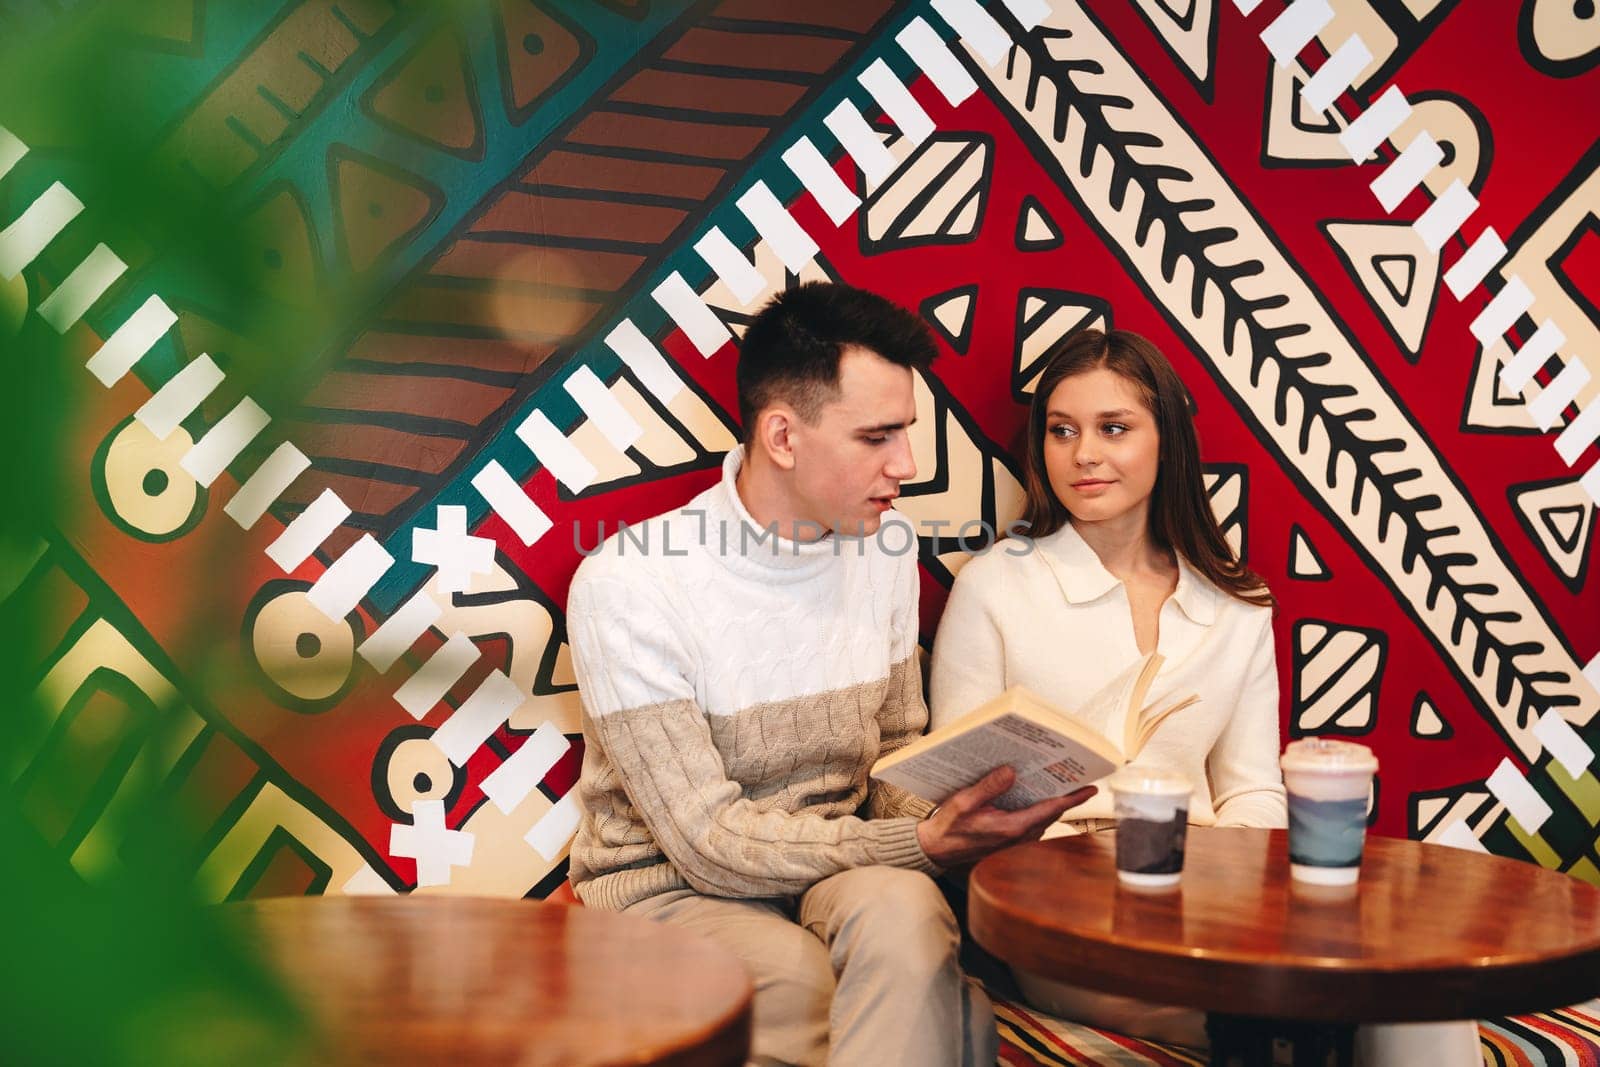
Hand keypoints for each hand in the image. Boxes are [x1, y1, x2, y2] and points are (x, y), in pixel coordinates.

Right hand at [915, 766, 1095, 868]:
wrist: (937, 850)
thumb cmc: (949, 826)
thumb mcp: (964, 801)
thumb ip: (989, 786)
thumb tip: (1011, 771)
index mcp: (1011, 827)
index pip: (1050, 810)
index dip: (1072, 798)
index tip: (1091, 788)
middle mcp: (1018, 837)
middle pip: (1051, 814)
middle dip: (1065, 797)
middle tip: (1076, 777)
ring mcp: (1015, 842)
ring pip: (1043, 820)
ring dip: (1051, 804)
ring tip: (1057, 783)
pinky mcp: (1010, 842)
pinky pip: (1033, 824)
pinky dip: (1038, 811)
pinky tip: (1032, 797)